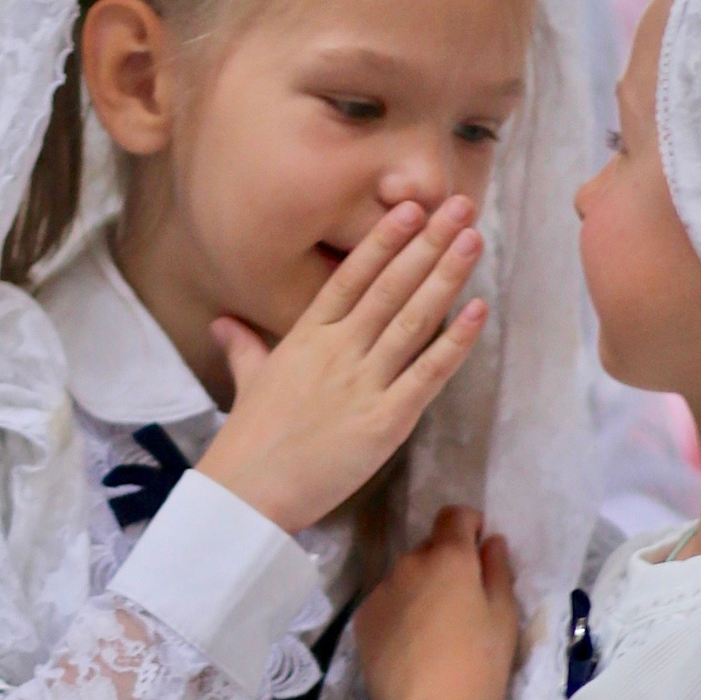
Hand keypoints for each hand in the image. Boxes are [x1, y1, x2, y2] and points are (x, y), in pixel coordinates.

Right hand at [196, 198, 485, 533]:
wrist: (247, 493)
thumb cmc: (248, 440)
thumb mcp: (248, 382)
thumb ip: (244, 347)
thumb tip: (223, 324)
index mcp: (306, 337)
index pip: (351, 276)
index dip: (384, 240)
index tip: (411, 209)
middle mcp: (337, 351)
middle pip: (391, 287)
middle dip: (429, 244)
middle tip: (459, 206)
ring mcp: (363, 383)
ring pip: (414, 320)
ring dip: (447, 276)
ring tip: (473, 240)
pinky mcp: (386, 420)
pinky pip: (428, 373)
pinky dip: (456, 341)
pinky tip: (477, 310)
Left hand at [356, 506, 518, 699]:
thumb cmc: (479, 666)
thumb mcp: (504, 618)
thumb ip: (498, 571)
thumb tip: (490, 541)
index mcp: (449, 559)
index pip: (453, 516)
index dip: (469, 525)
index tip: (479, 548)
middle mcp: (409, 564)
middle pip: (429, 547)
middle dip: (446, 562)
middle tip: (462, 600)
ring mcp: (381, 591)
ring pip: (405, 576)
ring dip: (421, 587)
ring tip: (435, 628)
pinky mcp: (362, 619)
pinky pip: (386, 602)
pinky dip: (399, 612)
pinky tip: (411, 644)